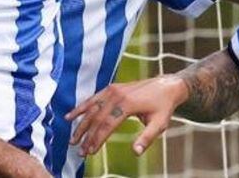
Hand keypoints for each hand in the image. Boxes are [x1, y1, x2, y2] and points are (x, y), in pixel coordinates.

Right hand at [65, 76, 187, 156]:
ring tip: (73, 139)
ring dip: (81, 124)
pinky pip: (93, 98)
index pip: (107, 124)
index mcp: (128, 104)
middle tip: (79, 151)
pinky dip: (81, 107)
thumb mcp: (159, 124)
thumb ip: (147, 138)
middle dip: (87, 136)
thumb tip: (136, 152)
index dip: (97, 139)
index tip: (90, 152)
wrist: (167, 86)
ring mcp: (114, 90)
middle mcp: (118, 95)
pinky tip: (70, 116)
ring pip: (92, 108)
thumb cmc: (164, 106)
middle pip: (97, 118)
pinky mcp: (112, 88)